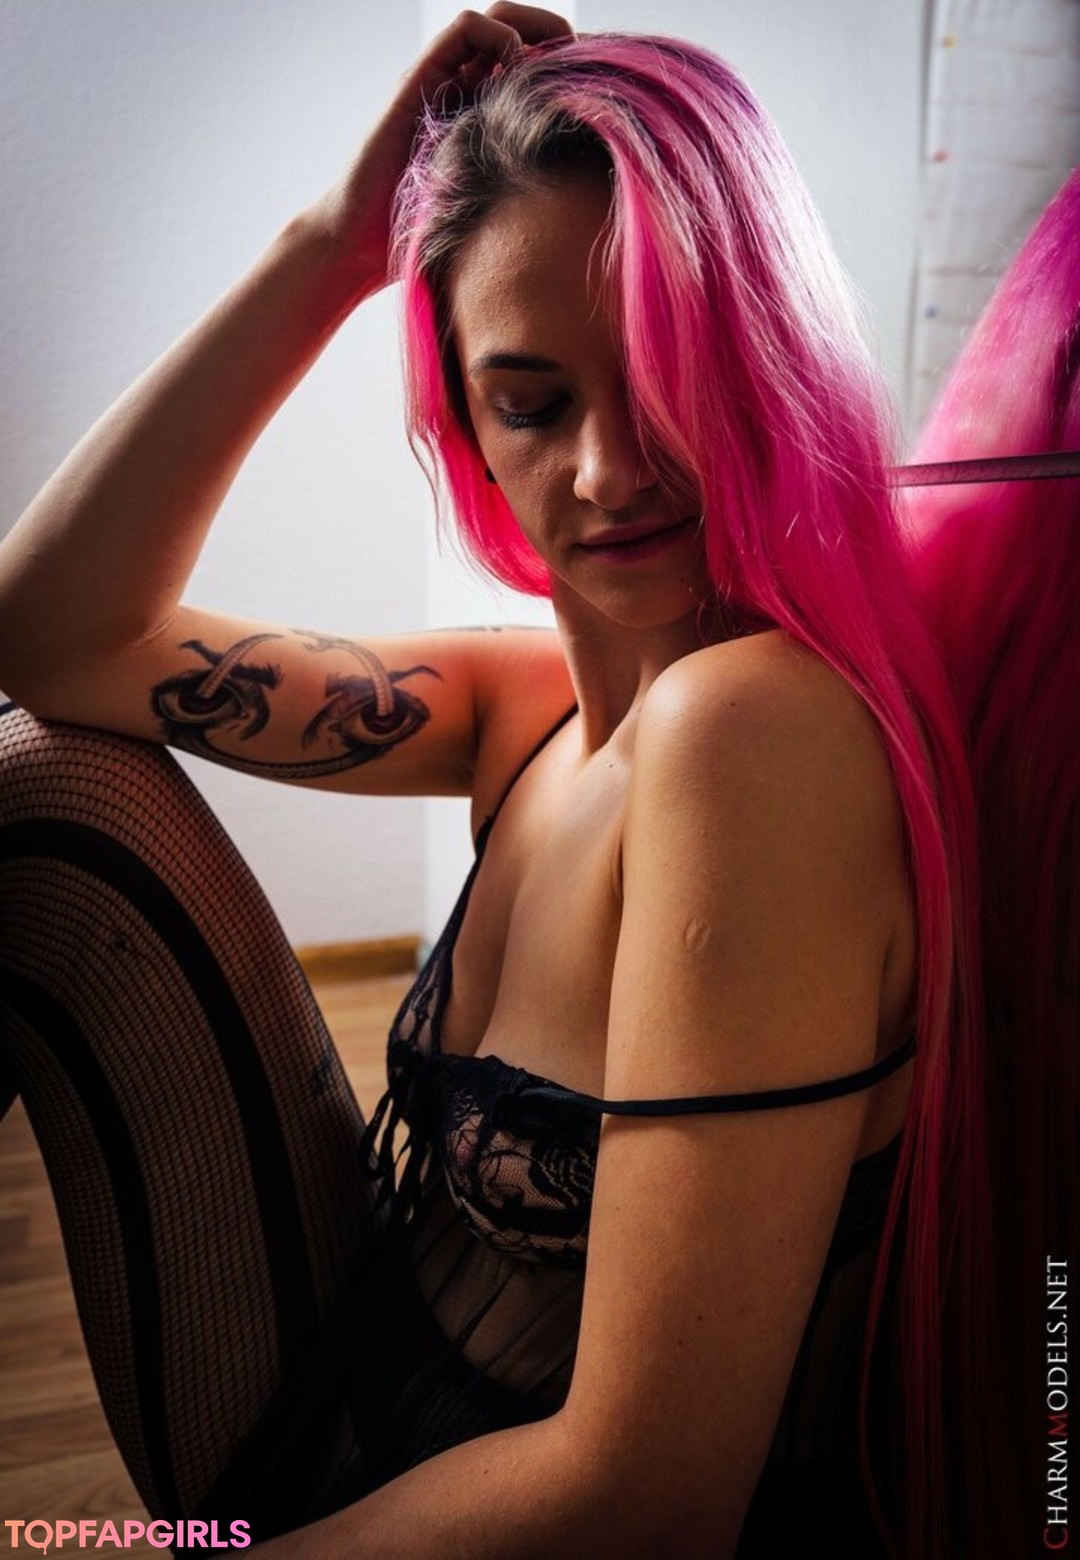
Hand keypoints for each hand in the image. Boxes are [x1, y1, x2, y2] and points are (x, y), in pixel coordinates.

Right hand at [309, 4, 573, 290]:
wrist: (363, 245)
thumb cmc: (430, 241)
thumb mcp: (500, 211)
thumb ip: (532, 191)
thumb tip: (595, 197)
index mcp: (488, 118)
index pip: (538, 66)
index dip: (570, 69)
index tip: (598, 94)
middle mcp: (466, 91)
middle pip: (524, 32)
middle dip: (560, 41)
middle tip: (587, 72)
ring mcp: (443, 82)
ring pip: (498, 20)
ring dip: (535, 30)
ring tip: (557, 66)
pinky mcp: (421, 80)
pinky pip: (465, 29)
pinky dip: (499, 36)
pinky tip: (515, 75)